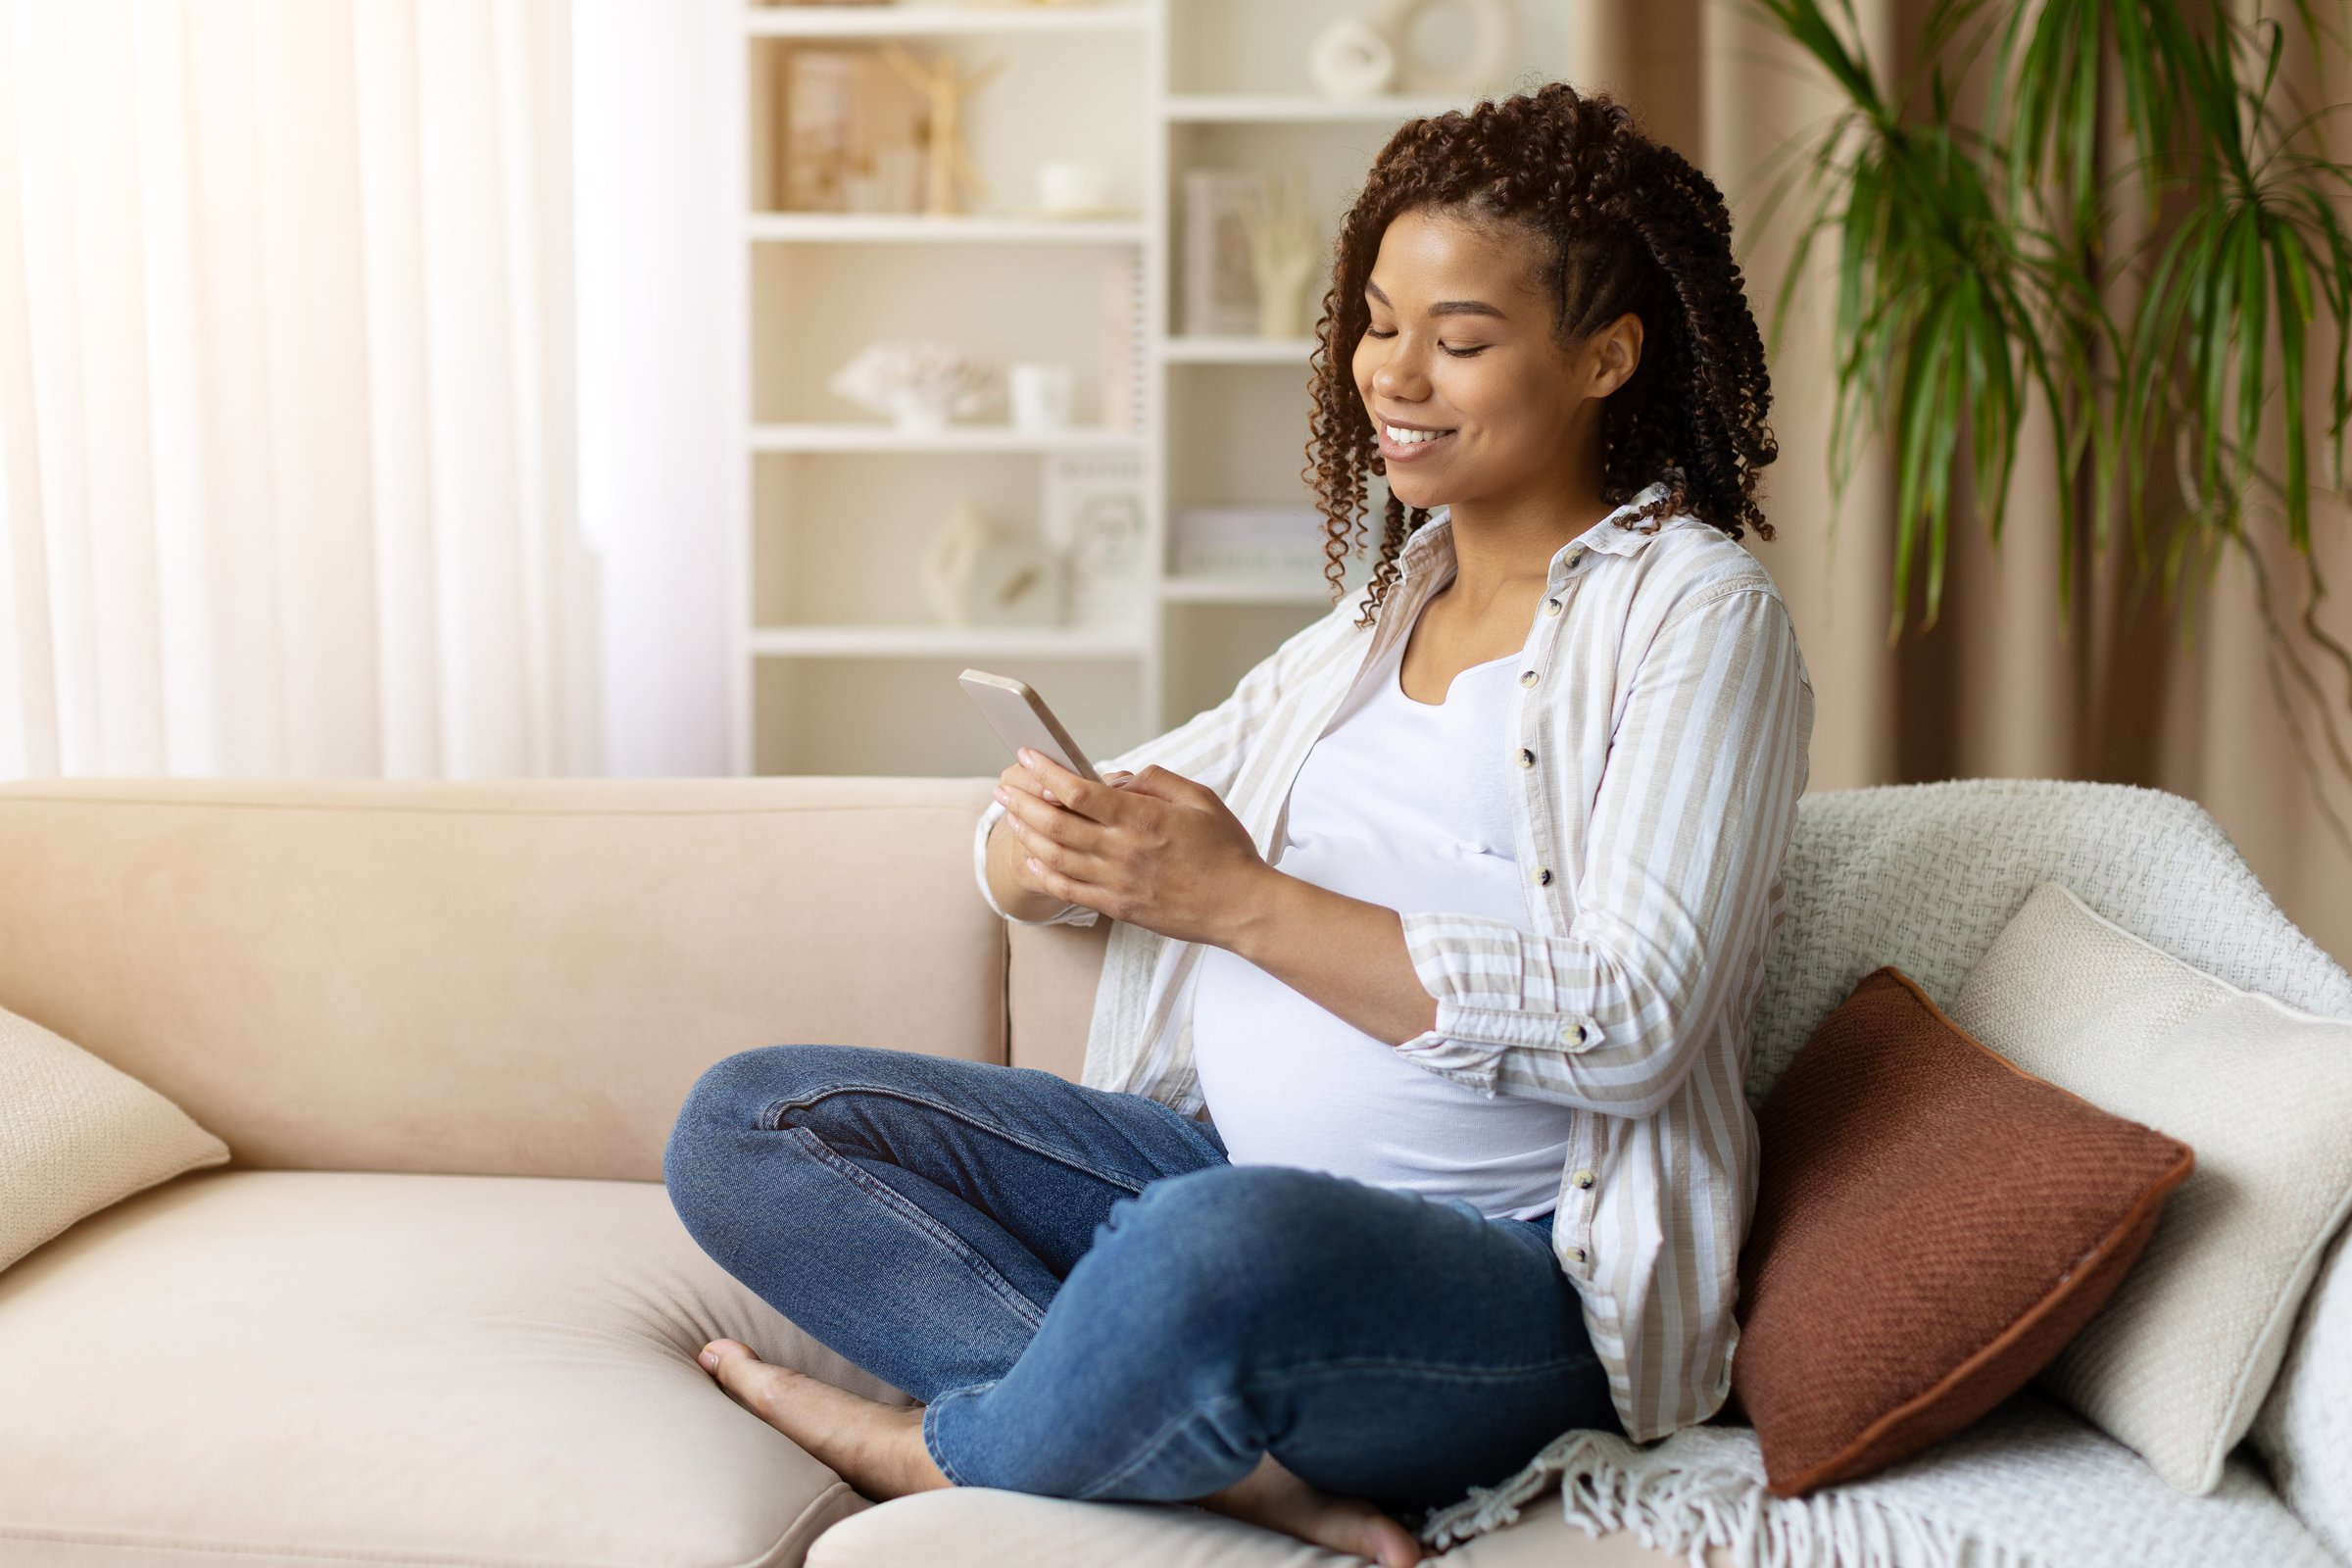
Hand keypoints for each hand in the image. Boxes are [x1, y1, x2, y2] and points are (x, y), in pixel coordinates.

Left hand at [993, 748, 1273, 947]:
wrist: (1241, 906)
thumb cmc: (1226, 851)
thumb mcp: (1199, 799)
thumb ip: (1155, 781)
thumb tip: (1117, 778)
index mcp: (1143, 818)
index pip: (1079, 791)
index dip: (1046, 772)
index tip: (1028, 756)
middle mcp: (1123, 851)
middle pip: (1056, 823)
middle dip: (1023, 802)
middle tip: (1005, 788)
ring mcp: (1117, 882)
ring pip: (1055, 857)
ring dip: (1027, 834)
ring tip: (1012, 817)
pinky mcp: (1118, 907)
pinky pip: (1069, 891)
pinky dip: (1044, 875)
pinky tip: (1031, 860)